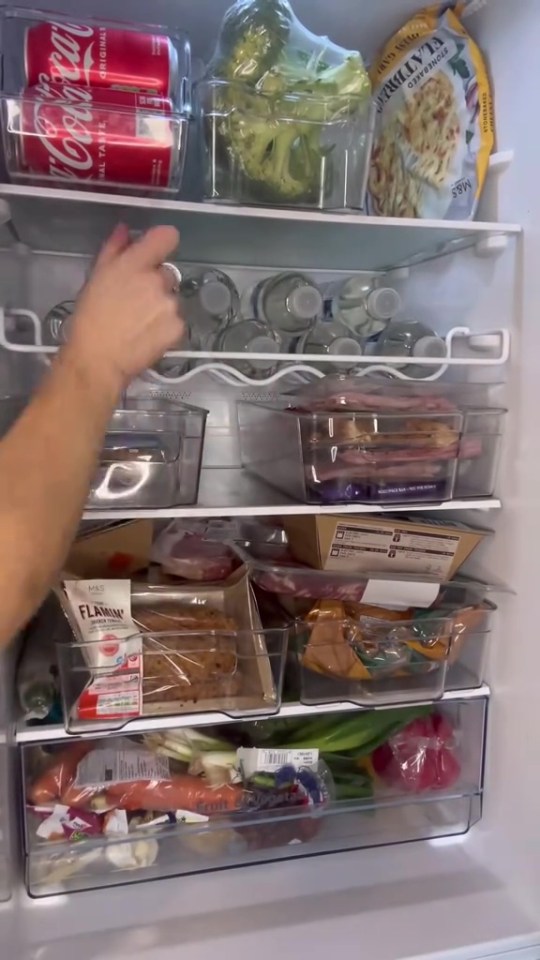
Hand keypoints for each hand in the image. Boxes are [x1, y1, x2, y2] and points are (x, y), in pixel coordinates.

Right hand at [62, 223, 184, 394]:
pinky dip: (166, 325)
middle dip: (155, 283)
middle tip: (135, 300)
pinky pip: (176, 320)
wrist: (98, 359)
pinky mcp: (178, 327)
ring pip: (172, 298)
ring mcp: (170, 305)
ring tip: (138, 321)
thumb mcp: (96, 277)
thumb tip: (125, 230)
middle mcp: (157, 281)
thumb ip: (114, 249)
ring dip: (160, 305)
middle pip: (167, 272)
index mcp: (135, 264)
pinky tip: (147, 333)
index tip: (156, 251)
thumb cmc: (91, 318)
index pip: (167, 237)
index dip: (163, 242)